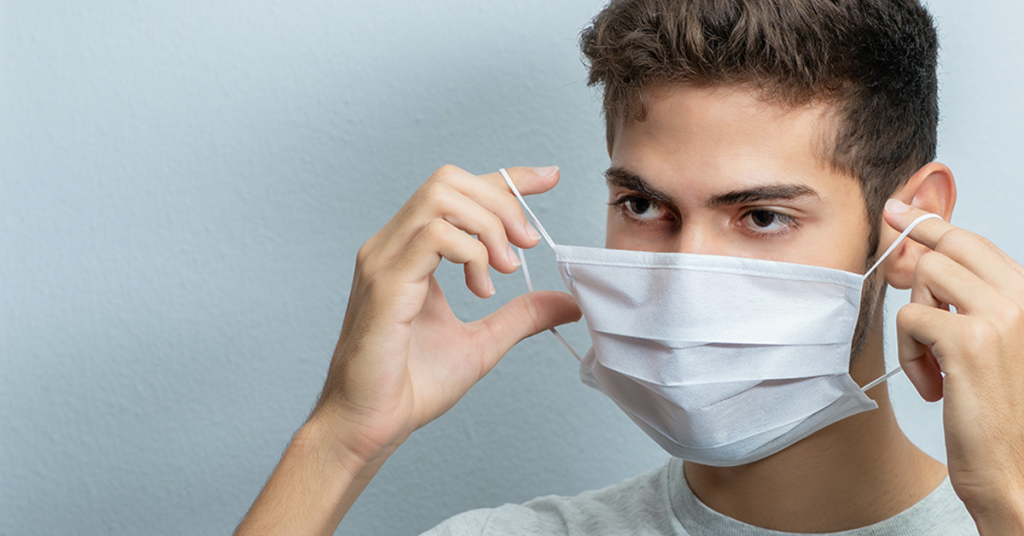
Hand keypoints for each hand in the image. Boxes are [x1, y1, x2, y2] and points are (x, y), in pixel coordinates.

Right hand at [315, 164, 580, 463]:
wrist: (371, 425)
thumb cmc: (411, 386)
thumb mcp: (483, 343)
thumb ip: (521, 315)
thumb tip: (567, 302)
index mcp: (409, 252)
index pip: (457, 191)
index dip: (506, 178)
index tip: (549, 178)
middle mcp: (391, 246)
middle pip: (449, 181)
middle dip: (501, 203)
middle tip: (526, 246)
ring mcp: (383, 260)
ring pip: (440, 197)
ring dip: (488, 226)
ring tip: (506, 269)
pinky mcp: (384, 283)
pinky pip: (433, 236)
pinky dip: (471, 252)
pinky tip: (482, 287)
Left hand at [885, 199, 1023, 530]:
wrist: (1018, 469)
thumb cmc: (1001, 413)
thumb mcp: (990, 345)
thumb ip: (966, 302)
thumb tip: (918, 257)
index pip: (975, 243)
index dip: (932, 226)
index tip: (900, 212)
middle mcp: (1023, 298)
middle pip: (946, 249)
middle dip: (911, 263)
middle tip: (892, 275)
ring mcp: (1000, 316)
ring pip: (924, 278)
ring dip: (914, 321)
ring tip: (933, 361)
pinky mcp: (969, 341)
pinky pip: (910, 319)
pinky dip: (909, 353)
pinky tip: (933, 385)